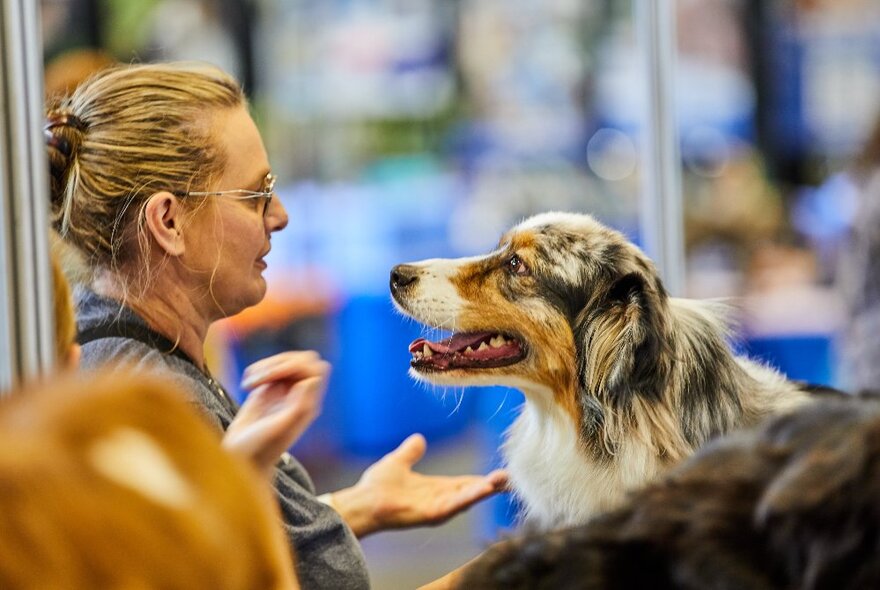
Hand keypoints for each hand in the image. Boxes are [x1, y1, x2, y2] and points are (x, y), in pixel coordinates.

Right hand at [223, 351, 329, 477]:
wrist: (241, 459)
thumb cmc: (261, 448)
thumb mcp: (280, 429)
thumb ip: (299, 405)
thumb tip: (313, 379)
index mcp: (308, 404)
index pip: (316, 369)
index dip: (297, 364)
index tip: (275, 375)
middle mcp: (299, 396)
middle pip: (301, 360)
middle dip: (279, 362)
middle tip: (259, 378)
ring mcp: (283, 392)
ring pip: (284, 362)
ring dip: (265, 366)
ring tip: (248, 383)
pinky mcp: (267, 390)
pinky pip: (268, 369)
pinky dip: (257, 370)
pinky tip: (246, 384)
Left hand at [329, 434, 508, 537]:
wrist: (363, 500)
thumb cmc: (377, 486)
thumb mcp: (399, 462)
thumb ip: (411, 452)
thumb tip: (419, 438)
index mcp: (436, 488)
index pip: (465, 484)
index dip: (483, 480)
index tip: (503, 473)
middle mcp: (440, 500)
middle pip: (472, 492)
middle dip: (492, 486)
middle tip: (512, 478)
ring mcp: (437, 508)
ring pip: (467, 499)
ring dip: (485, 490)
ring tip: (503, 481)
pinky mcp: (431, 514)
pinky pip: (454, 505)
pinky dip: (470, 497)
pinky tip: (483, 489)